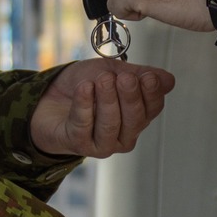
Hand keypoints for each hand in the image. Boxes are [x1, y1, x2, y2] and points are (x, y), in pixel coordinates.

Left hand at [29, 60, 175, 157]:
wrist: (48, 96)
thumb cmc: (83, 86)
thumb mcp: (113, 72)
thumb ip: (140, 75)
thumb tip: (168, 80)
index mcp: (136, 117)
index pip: (152, 108)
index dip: (152, 93)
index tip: (148, 76)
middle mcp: (123, 135)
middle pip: (134, 119)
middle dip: (130, 97)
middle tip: (125, 78)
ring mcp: (101, 143)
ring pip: (110, 125)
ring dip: (107, 100)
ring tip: (102, 79)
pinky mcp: (78, 144)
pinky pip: (84, 125)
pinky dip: (84, 104)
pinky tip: (84, 88)